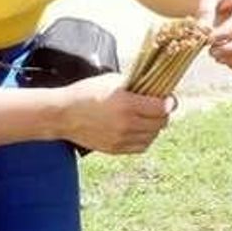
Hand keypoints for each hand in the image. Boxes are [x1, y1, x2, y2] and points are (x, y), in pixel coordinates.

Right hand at [56, 72, 170, 153]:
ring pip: (152, 137)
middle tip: (161, 108)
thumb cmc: (86, 92)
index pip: (161, 108)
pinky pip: (140, 147)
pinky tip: (141, 130)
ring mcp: (120, 139)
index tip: (168, 99)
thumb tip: (153, 87)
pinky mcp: (115, 149)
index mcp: (127, 104)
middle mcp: (126, 124)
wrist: (63, 114)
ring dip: (155, 128)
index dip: (169, 103)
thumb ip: (134, 85)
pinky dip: (145, 139)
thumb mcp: (111, 81)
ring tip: (150, 119)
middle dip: (163, 115)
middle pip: (160, 124)